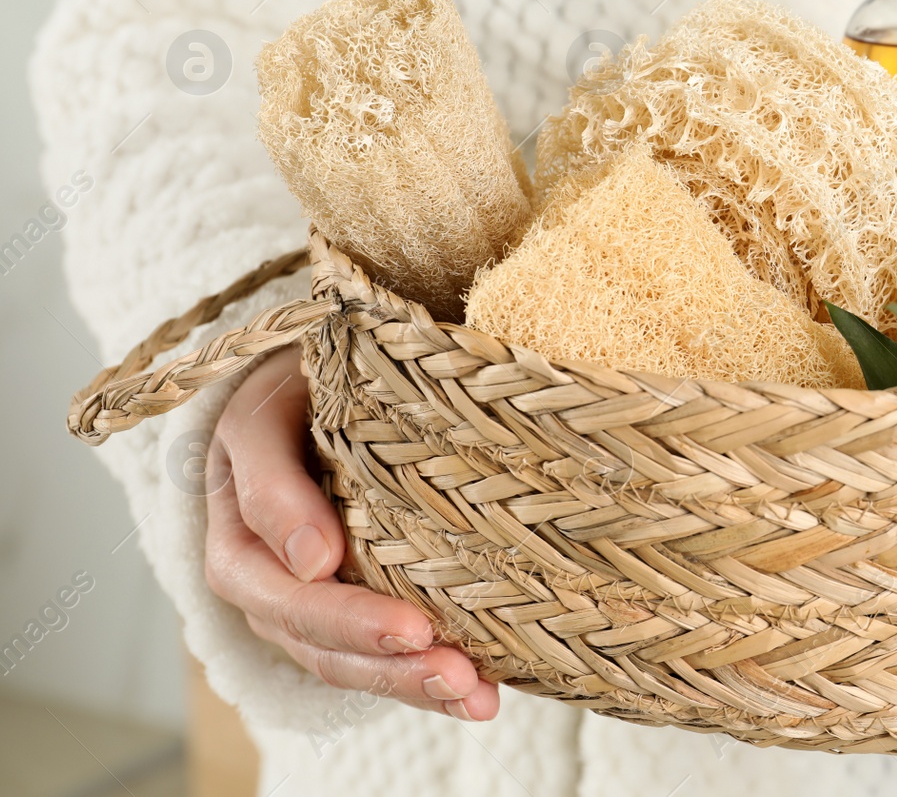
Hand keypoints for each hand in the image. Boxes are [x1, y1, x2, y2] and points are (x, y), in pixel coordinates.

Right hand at [203, 346, 499, 720]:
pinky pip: (378, 654)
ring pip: (349, 661)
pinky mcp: (349, 603)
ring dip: (414, 684)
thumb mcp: (267, 410)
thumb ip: (273, 476)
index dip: (346, 617)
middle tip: (458, 673)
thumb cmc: (291, 382)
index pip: (283, 593)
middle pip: (320, 641)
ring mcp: (306, 598)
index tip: (413, 625)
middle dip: (391, 664)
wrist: (305, 377)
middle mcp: (266, 578)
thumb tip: (313, 561)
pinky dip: (425, 677)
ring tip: (478, 696)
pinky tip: (482, 692)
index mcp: (237, 531)